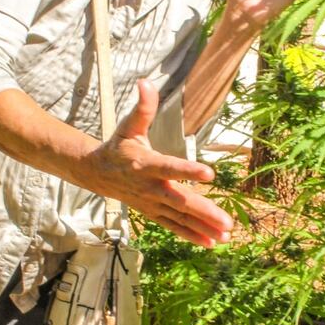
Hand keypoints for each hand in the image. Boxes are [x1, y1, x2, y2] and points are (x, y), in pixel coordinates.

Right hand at [86, 80, 232, 247]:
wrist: (96, 174)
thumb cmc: (118, 146)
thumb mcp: (128, 125)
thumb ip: (142, 107)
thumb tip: (145, 82)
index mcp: (146, 164)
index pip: (170, 168)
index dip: (188, 171)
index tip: (210, 173)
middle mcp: (150, 187)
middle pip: (180, 201)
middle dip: (205, 212)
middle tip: (227, 221)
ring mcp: (152, 204)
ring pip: (180, 218)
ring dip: (204, 228)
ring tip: (226, 234)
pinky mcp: (153, 213)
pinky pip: (174, 226)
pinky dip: (192, 235)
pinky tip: (212, 242)